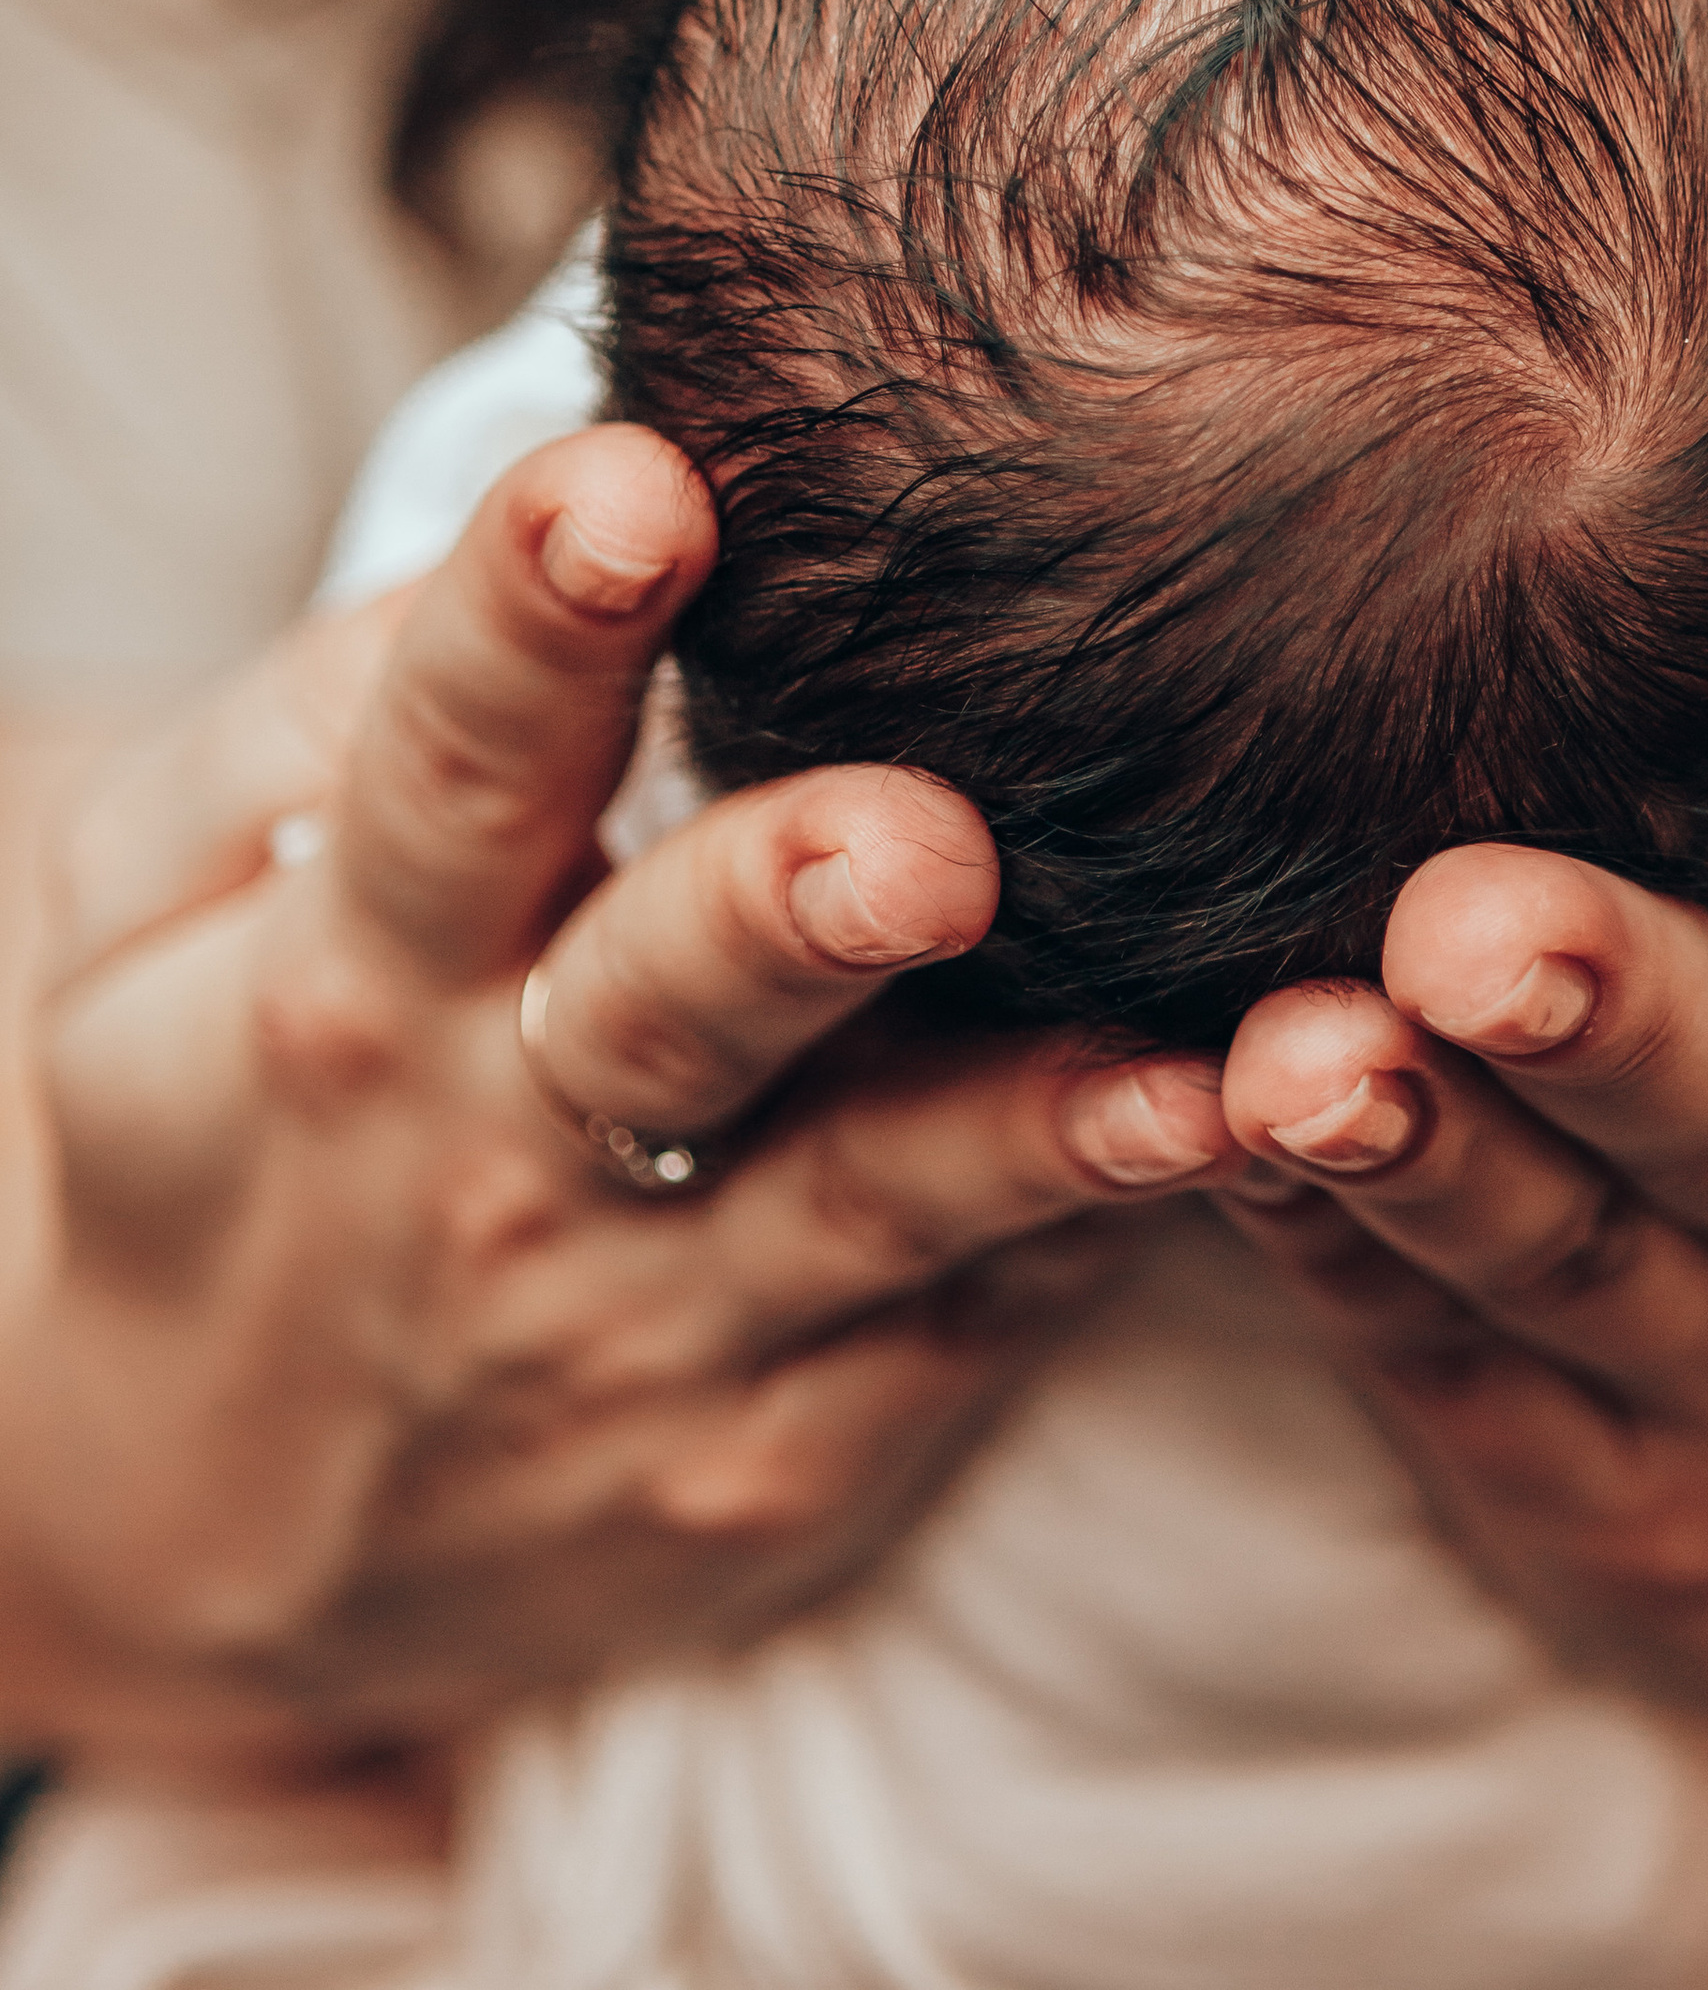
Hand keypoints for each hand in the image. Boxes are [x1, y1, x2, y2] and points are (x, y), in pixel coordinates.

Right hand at [0, 428, 1240, 1773]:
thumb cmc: (226, 1127)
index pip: (446, 769)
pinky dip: (1102, 1242)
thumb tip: (523, 527)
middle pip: (672, 1003)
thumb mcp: (142, 928)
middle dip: (793, 908)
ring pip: (870, 1202)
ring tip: (1185, 1076)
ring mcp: (655, 1324)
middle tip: (926, 836)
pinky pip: (964, 1327)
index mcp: (354, 973)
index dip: (533, 620)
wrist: (214, 1545)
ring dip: (1033, 1131)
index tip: (633, 488)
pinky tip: (1240, 1149)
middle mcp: (505, 1148)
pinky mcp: (786, 1454)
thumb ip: (303, 717)